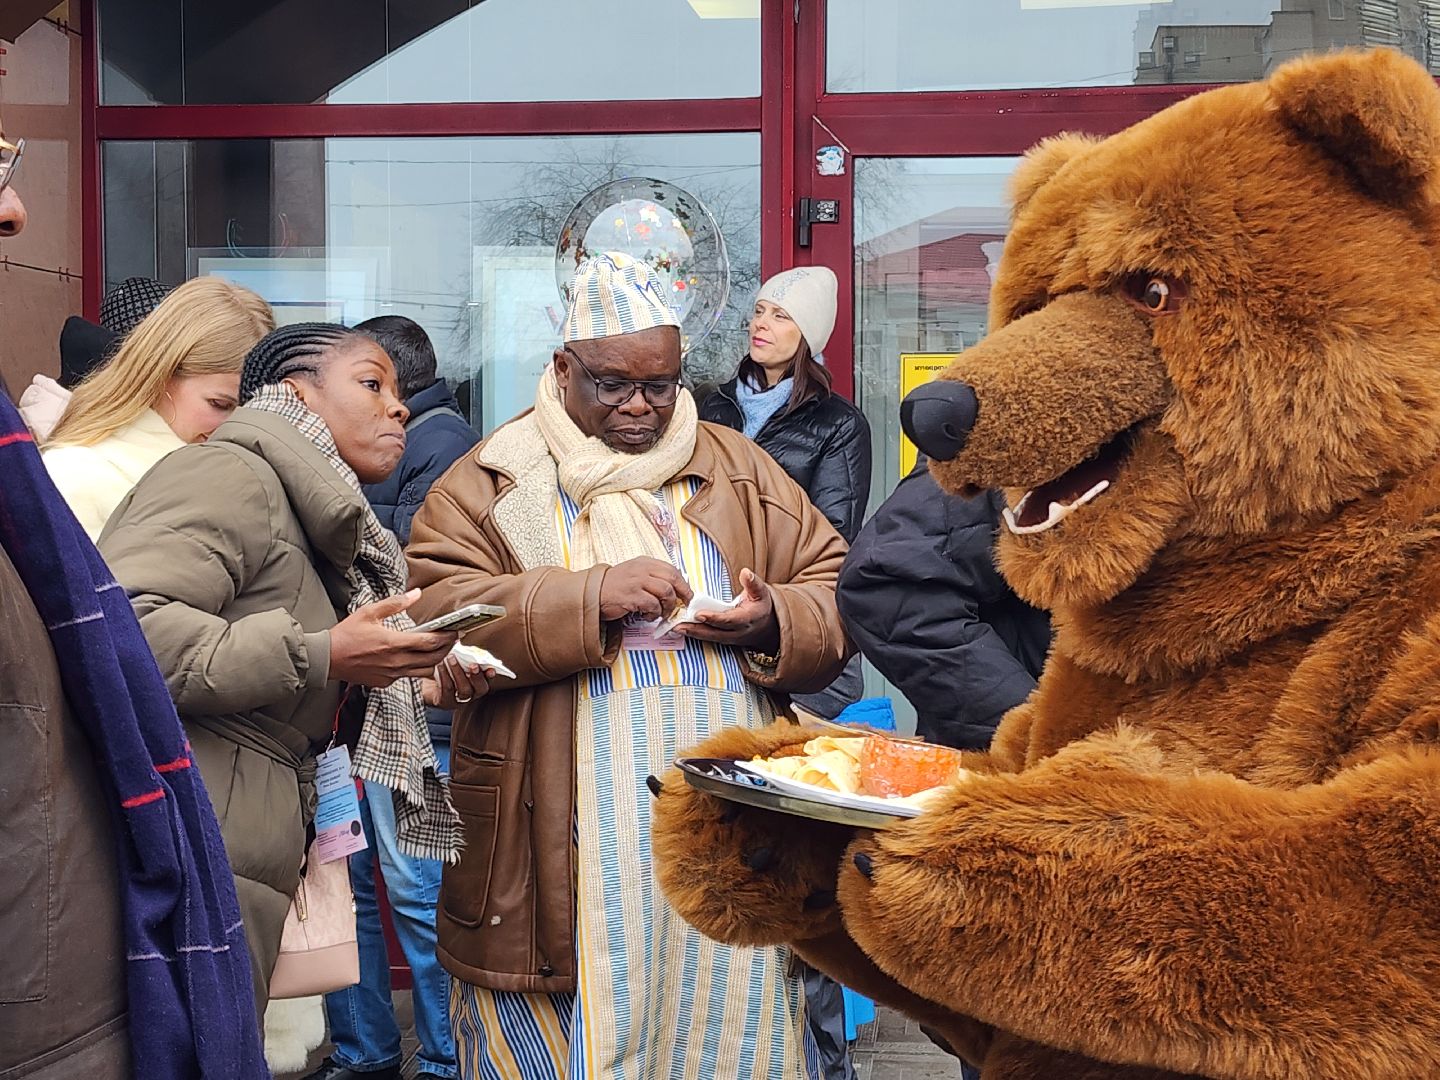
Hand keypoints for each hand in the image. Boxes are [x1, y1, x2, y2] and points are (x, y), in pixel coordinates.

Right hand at [329, 589, 458, 687]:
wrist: (327, 659)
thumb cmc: (346, 634)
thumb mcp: (369, 612)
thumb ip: (395, 603)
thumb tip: (416, 593)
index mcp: (393, 643)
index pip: (430, 643)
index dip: (446, 637)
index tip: (455, 630)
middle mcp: (396, 662)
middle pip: (433, 659)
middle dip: (447, 649)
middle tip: (452, 639)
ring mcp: (391, 675)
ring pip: (425, 672)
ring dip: (435, 661)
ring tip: (437, 649)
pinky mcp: (385, 682)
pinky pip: (409, 676)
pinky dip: (417, 668)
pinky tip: (415, 658)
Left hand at [422, 653, 493, 708]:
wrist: (427, 685)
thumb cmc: (445, 671)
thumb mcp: (456, 662)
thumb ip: (463, 655)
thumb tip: (459, 637)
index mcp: (478, 683)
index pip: (488, 680)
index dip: (490, 675)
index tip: (490, 669)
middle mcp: (472, 694)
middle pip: (480, 688)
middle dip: (477, 676)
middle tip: (472, 664)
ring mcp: (459, 700)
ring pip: (464, 690)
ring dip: (458, 673)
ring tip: (451, 658)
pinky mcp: (446, 702)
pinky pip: (447, 691)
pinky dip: (444, 677)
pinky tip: (440, 666)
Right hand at [599, 557, 693, 621]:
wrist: (593, 592)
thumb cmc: (615, 586)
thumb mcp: (635, 574)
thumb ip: (652, 577)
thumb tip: (675, 590)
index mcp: (645, 562)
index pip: (672, 569)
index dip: (683, 584)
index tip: (687, 595)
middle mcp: (642, 569)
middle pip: (673, 579)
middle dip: (682, 594)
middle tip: (682, 606)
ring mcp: (637, 581)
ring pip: (666, 592)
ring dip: (667, 606)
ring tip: (661, 613)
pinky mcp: (632, 596)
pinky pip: (653, 605)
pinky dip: (654, 613)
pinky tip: (648, 616)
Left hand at [676, 568, 778, 650]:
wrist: (766, 626)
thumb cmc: (761, 605)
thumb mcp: (761, 592)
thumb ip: (753, 582)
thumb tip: (746, 572)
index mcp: (747, 619)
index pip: (729, 619)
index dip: (714, 618)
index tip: (699, 614)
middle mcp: (738, 631)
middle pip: (715, 632)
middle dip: (697, 629)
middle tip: (679, 625)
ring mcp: (730, 638)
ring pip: (709, 637)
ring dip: (692, 633)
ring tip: (676, 628)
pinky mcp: (723, 639)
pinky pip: (707, 637)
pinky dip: (694, 634)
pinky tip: (681, 629)